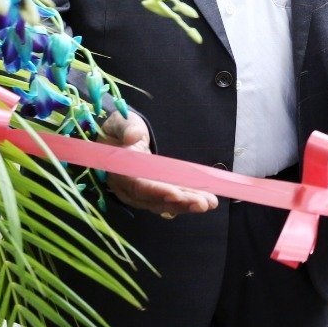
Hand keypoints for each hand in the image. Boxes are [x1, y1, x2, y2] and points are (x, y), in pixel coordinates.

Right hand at [100, 113, 217, 218]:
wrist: (117, 138)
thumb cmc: (120, 129)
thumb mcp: (121, 122)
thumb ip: (126, 129)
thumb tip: (133, 136)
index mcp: (120, 172)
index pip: (138, 186)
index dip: (157, 191)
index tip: (176, 194)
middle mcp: (128, 188)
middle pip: (154, 200)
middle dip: (180, 203)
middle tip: (203, 204)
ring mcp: (141, 193)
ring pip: (165, 203)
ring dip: (188, 204)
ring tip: (210, 203)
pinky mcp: (153, 191)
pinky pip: (170, 199)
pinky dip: (187, 200)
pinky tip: (206, 201)